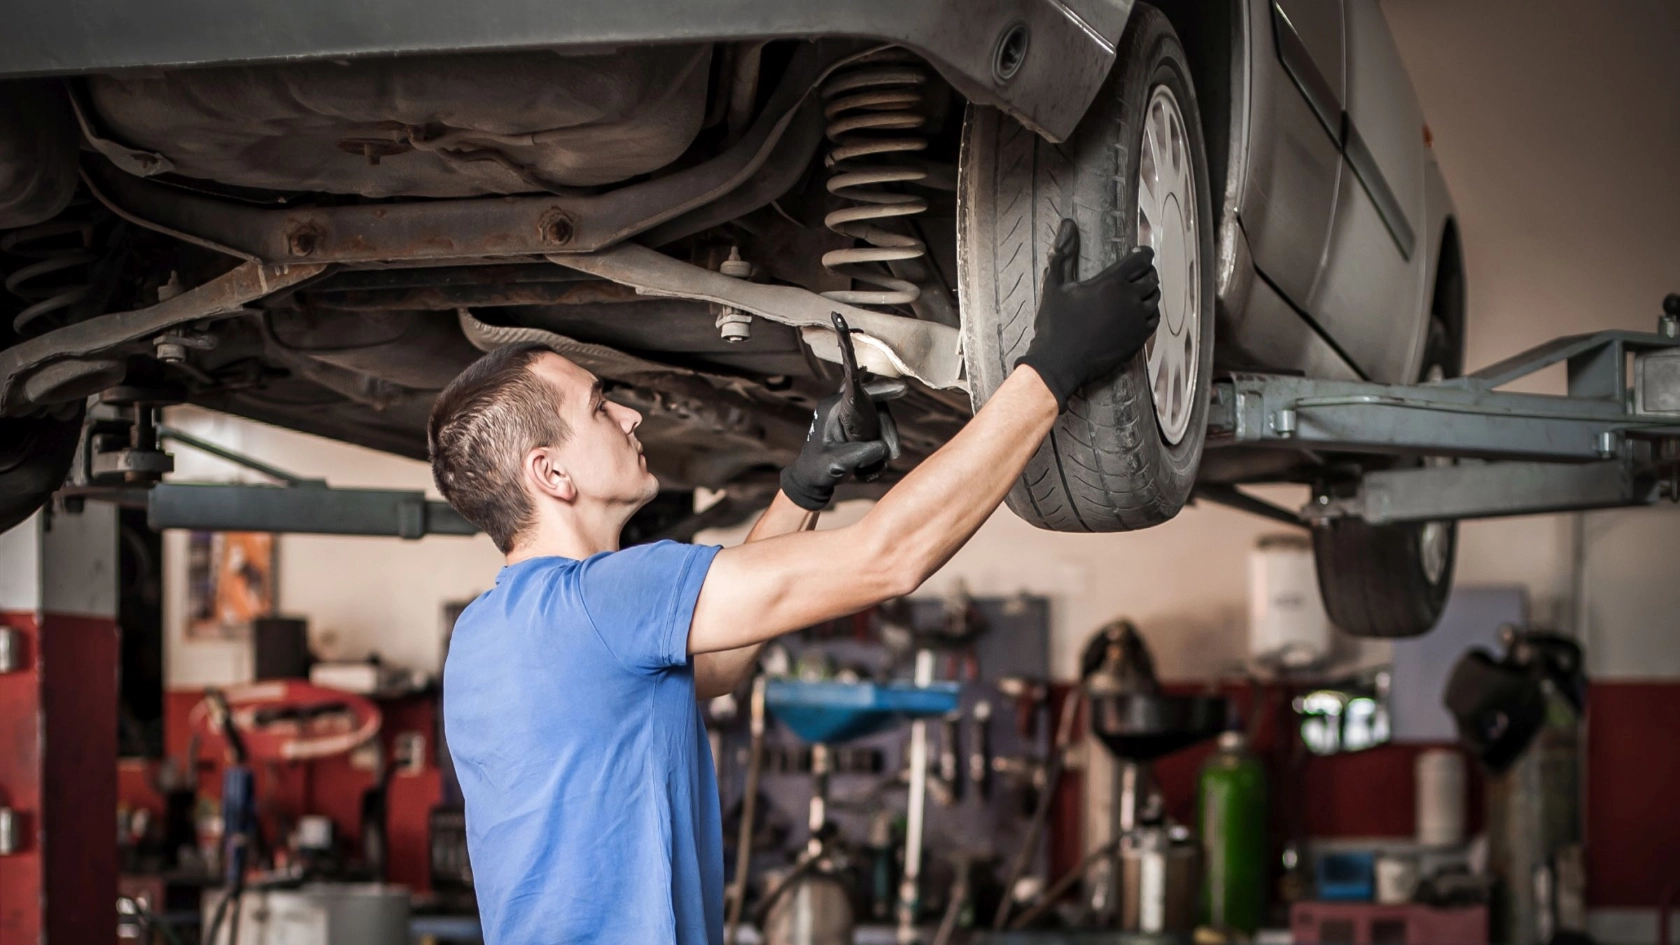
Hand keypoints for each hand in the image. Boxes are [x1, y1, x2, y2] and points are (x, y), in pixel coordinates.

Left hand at [780, 380, 905, 510]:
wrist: (811, 478)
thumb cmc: (818, 469)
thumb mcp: (837, 463)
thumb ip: (860, 454)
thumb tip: (885, 448)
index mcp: (832, 408)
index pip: (859, 391)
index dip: (881, 389)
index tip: (901, 388)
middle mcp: (841, 406)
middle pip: (875, 404)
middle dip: (888, 426)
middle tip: (894, 451)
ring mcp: (849, 414)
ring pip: (878, 415)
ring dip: (887, 435)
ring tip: (888, 459)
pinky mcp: (855, 424)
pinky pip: (876, 423)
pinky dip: (882, 438)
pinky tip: (880, 458)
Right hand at [1014, 219, 1161, 410]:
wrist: (1059, 363)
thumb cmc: (1055, 325)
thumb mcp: (1054, 285)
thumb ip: (1063, 253)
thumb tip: (1067, 224)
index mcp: (1112, 282)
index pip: (1141, 258)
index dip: (1143, 253)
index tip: (1138, 253)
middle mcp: (1130, 299)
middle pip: (1152, 277)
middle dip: (1146, 272)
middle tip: (1135, 273)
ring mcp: (1136, 321)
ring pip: (1155, 298)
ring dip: (1149, 292)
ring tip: (1136, 293)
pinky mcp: (1138, 339)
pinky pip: (1154, 320)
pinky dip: (1149, 312)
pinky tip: (1138, 313)